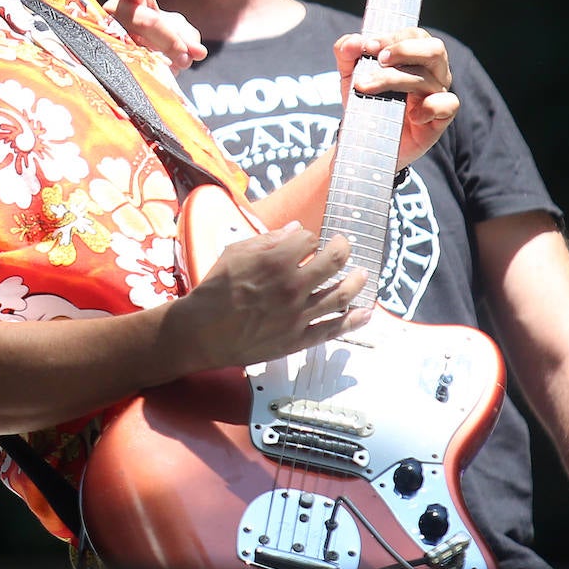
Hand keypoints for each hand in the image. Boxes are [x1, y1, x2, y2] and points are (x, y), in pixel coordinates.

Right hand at [103, 0, 206, 72]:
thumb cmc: (157, 33)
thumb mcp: (175, 27)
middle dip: (171, 40)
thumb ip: (186, 36)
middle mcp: (116, 11)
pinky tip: (162, 68)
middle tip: (188, 57)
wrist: (138, 56)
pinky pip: (142, 67)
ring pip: (146, 48)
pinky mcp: (111, 60)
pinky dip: (161, 71)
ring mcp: (109, 34)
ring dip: (169, 59)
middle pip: (146, 22)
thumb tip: (197, 53)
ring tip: (179, 61)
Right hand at [163, 223, 370, 372]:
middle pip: (335, 260)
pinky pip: (334, 329)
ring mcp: (299, 314)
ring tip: (362, 274)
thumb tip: (296, 230)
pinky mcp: (299, 338)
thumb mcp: (236, 252)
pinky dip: (354, 320)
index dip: (310, 238)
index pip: (310, 239)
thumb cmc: (215, 290)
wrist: (203, 331)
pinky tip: (365, 312)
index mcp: (277, 260)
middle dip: (343, 248)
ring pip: (342, 294)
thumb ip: (269, 239)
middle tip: (344, 246)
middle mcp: (293, 285)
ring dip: (357, 281)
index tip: (307, 242)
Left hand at [334, 28, 458, 169]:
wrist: (367, 141)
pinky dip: (430, 107)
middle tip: (379, 59)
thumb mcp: (350, 76)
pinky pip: (448, 104)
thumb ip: (346, 55)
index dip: (392, 37)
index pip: (415, 35)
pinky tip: (411, 115)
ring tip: (366, 87)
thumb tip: (351, 42)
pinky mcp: (440, 118)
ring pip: (428, 78)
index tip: (367, 46)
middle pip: (434, 49)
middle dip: (404, 50)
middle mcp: (432, 72)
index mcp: (415, 56)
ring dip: (394, 79)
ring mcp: (437, 94)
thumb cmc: (366, 102)